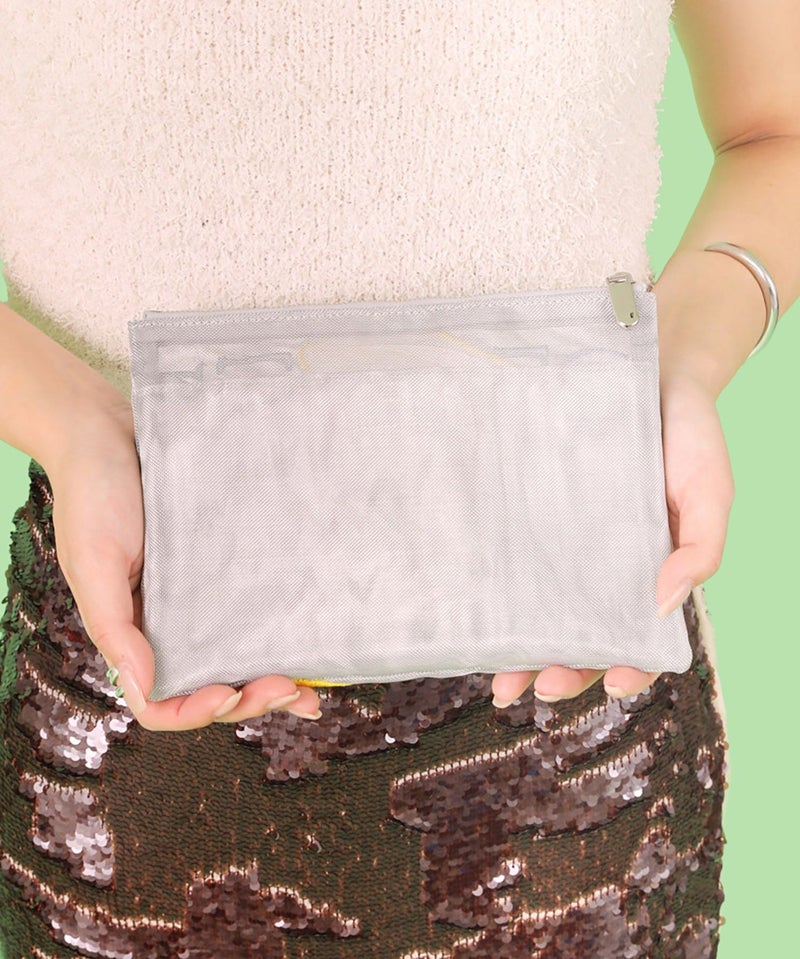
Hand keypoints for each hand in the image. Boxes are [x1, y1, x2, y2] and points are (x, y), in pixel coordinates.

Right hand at [46, 392, 321, 730]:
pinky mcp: (227, 569)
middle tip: (286, 689)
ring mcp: (201, 599)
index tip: (226, 693)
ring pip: (239, 660)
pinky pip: (257, 611)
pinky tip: (311, 643)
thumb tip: (143, 682)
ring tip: (308, 689)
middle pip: (210, 689)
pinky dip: (282, 637)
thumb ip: (113, 625)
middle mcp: (170, 625)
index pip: (160, 701)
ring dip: (273, 684)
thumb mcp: (92, 562)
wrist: (113, 432)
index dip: (194, 712)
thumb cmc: (93, 494)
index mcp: (132, 633)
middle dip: (249, 702)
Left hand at [490, 360, 734, 708]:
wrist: (651, 371)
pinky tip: (480, 613)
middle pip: (582, 634)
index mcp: (648, 572)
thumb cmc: (689, 437)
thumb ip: (699, 551)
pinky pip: (514, 559)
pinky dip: (498, 593)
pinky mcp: (532, 514)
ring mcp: (564, 543)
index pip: (637, 634)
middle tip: (537, 688)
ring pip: (542, 609)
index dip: (626, 666)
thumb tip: (662, 608)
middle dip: (562, 670)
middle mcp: (602, 567)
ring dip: (522, 650)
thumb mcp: (710, 494)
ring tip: (498, 678)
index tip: (611, 685)